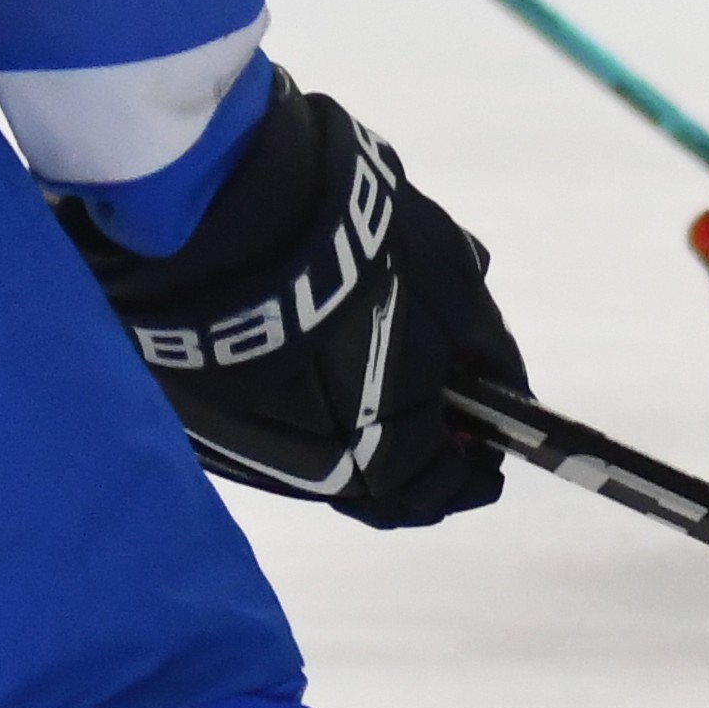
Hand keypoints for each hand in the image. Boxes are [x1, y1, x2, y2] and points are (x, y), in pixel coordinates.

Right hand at [69, 71, 529, 525]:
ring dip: (355, 438)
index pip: (443, 489)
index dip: (476, 467)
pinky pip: (269, 441)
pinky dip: (300, 418)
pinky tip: (307, 368)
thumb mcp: (452, 284)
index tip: (488, 443)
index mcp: (385, 453)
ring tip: (370, 377)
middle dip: (417, 459)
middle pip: (379, 491)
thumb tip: (506, 385)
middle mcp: (316, 475)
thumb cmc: (356, 252)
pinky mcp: (202, 426)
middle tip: (435, 414)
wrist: (221, 216)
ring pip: (321, 468)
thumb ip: (485, 348)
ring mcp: (249, 455)